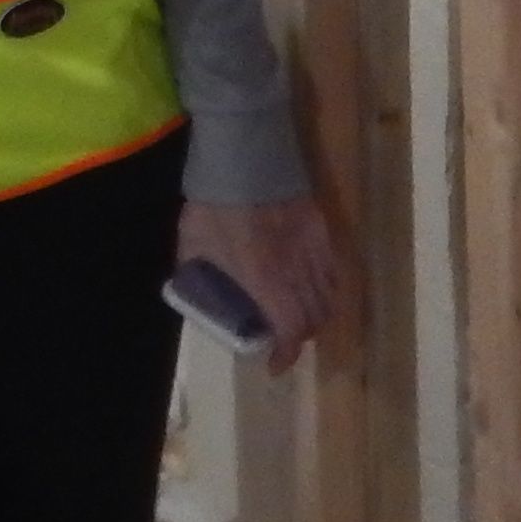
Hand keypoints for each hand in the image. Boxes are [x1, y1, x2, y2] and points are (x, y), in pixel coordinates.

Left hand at [177, 195, 344, 375]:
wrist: (244, 155)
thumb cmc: (214, 201)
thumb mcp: (192, 242)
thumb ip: (194, 269)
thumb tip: (187, 285)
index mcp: (266, 279)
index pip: (290, 329)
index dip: (286, 354)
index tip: (275, 365)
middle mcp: (297, 271)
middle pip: (314, 318)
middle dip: (299, 337)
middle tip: (282, 338)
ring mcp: (313, 249)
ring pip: (329, 297)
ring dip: (315, 315)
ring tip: (297, 317)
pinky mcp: (321, 229)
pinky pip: (333, 270)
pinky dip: (325, 287)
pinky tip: (311, 286)